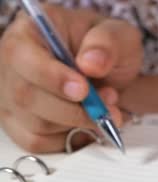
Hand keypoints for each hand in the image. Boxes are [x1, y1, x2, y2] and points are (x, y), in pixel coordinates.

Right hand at [0, 4, 142, 152]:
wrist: (109, 72)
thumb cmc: (106, 50)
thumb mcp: (118, 36)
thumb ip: (108, 43)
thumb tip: (91, 64)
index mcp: (29, 33)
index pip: (23, 58)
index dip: (52, 78)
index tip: (83, 90)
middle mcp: (11, 65)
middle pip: (26, 97)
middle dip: (74, 109)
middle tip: (108, 104)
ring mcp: (11, 97)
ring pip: (35, 125)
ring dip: (77, 124)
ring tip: (103, 108)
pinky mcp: (19, 123)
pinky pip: (38, 143)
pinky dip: (69, 138)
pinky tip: (87, 124)